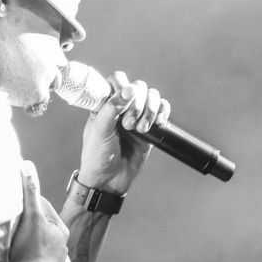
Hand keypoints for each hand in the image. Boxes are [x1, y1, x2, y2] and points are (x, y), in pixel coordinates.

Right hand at [7, 161, 67, 261]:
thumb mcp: (30, 218)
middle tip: (14, 225)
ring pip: (43, 251)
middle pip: (44, 230)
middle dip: (31, 226)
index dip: (29, 205)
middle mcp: (62, 249)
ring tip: (17, 246)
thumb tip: (27, 165)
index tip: (17, 204)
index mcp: (60, 231)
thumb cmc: (30, 250)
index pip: (43, 210)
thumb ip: (29, 192)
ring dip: (31, 248)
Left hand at [76, 71, 170, 194]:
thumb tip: (129, 89)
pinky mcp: (151, 127)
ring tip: (142, 129)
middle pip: (138, 87)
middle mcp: (121, 106)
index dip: (122, 87)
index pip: (116, 80)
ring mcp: (137, 116)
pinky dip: (163, 112)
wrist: (109, 180)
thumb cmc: (97, 156)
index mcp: (104, 103)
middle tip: (129, 125)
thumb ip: (112, 107)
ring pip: (152, 96)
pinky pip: (162, 110)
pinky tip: (158, 123)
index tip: (123, 102)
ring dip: (150, 109)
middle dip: (137, 104)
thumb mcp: (100, 130)